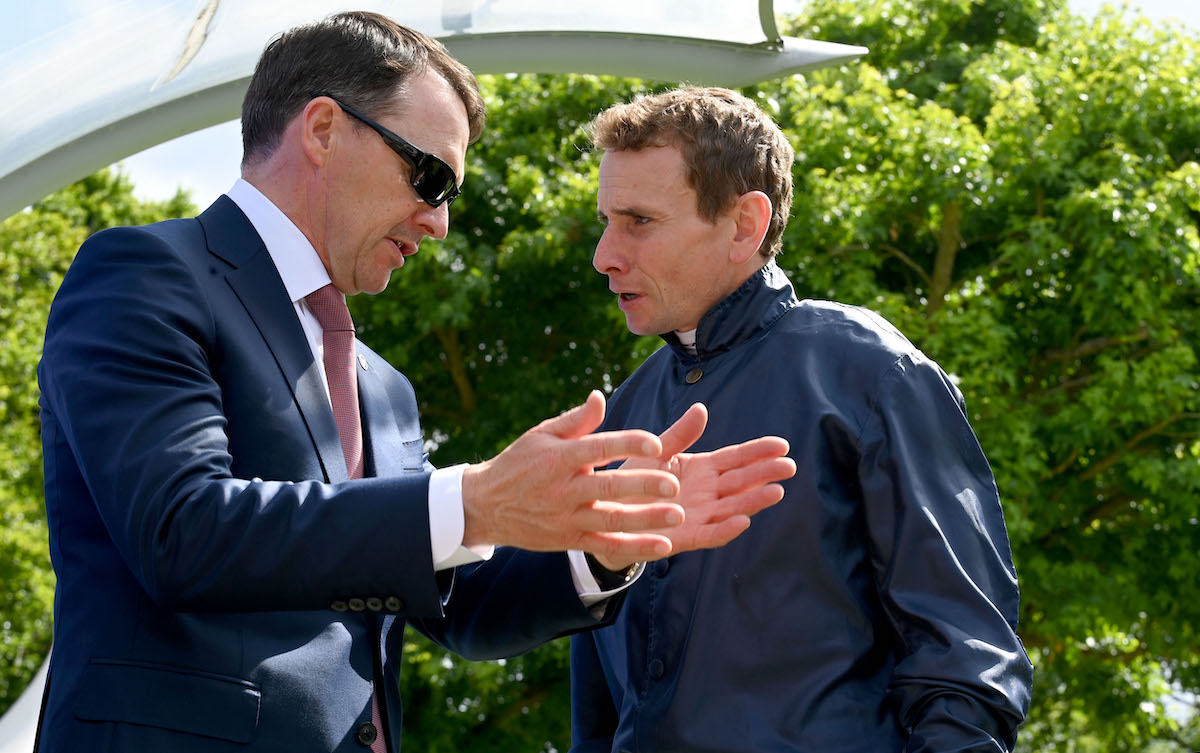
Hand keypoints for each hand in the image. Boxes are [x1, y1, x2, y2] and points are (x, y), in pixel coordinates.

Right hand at [460, 391, 684, 561]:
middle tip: (675, 483)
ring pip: (611, 520)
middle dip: (643, 485)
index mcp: (559, 457)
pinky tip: (662, 545)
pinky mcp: (570, 540)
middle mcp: (563, 488)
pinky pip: (606, 545)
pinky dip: (635, 547)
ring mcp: (567, 517)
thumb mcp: (541, 435)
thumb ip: (576, 420)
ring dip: (646, 519)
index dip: (628, 444)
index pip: (598, 448)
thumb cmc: (519, 463)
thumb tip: (600, 397)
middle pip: (608, 486)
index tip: (657, 443)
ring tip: (677, 515)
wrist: (485, 506)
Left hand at [592, 403, 794, 570]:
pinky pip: (709, 534)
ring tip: (776, 491)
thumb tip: (702, 408)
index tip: (782, 445)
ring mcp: (698, 516)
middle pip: (740, 482)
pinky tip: (743, 521)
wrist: (603, 513)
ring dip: (754, 501)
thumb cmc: (630, 480)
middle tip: (789, 466)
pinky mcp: (684, 537)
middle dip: (765, 474)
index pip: (735, 459)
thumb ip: (679, 434)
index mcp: (701, 469)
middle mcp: (705, 493)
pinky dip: (725, 529)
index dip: (757, 452)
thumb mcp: (655, 452)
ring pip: (731, 507)